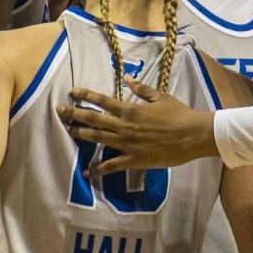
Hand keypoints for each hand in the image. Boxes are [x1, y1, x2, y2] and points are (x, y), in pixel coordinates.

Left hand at [58, 80, 217, 173]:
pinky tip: (88, 172)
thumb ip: (142, 89)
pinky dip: (99, 169)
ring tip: (68, 131)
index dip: (86, 95)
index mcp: (131, 110)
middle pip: (94, 119)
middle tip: (59, 110)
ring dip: (81, 135)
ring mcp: (128, 144)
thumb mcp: (161, 97)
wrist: (193, 135)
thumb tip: (128, 80)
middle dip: (75, 114)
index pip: (102, 101)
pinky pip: (113, 165)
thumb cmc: (179, 114)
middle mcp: (125, 126)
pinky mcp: (134, 159)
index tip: (72, 92)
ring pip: (98, 139)